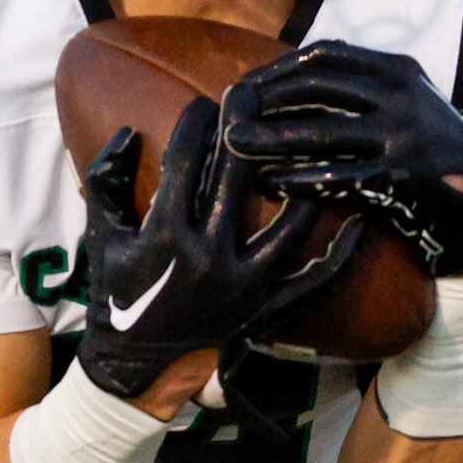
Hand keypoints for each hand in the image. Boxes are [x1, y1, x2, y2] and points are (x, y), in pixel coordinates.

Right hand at [75, 96, 363, 401]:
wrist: (137, 363)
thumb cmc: (117, 293)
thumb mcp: (102, 235)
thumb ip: (105, 182)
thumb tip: (125, 133)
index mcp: (164, 236)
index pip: (183, 163)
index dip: (195, 125)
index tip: (204, 103)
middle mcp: (207, 258)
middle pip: (236, 181)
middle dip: (245, 132)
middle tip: (255, 99)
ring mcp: (243, 287)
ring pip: (286, 226)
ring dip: (300, 182)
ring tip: (310, 143)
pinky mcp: (265, 310)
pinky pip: (311, 282)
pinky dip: (339, 255)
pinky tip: (360, 222)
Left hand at [220, 42, 462, 277]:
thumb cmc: (432, 148)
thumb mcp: (408, 99)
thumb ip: (362, 82)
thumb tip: (290, 72)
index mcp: (399, 70)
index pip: (327, 55)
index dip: (281, 67)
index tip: (250, 83)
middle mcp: (402, 97)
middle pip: (317, 87)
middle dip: (267, 98)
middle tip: (231, 110)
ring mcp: (402, 137)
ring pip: (320, 132)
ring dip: (270, 137)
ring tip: (233, 143)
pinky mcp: (399, 178)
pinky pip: (336, 176)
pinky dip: (297, 178)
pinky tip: (268, 182)